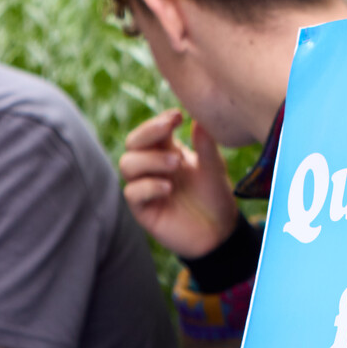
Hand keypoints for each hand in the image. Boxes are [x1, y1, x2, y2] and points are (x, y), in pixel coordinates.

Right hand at [119, 109, 239, 257]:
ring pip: (127, 164)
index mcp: (166, 151)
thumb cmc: (215, 195)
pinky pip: (132, 193)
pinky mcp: (143, 210)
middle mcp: (151, 166)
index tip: (177, 115)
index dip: (160, 120)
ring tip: (175, 163)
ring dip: (150, 159)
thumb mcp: (214, 167)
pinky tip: (168, 188)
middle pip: (132, 142)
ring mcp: (145, 187)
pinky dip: (148, 186)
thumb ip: (205, 146)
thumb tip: (198, 119)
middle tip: (169, 128)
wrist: (220, 231)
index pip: (152, 129)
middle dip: (148, 132)